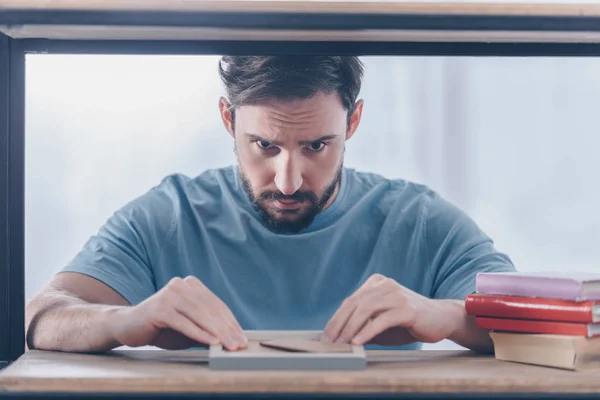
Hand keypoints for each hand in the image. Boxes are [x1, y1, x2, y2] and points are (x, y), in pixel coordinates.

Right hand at [110, 276, 246, 350]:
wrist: (127, 326)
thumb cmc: (161, 328)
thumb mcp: (189, 328)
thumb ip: (207, 330)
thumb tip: (230, 340)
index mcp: (191, 285)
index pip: (217, 305)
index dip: (231, 323)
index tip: (242, 338)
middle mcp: (182, 285)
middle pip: (211, 310)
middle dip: (228, 329)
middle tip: (239, 345)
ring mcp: (170, 294)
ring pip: (200, 315)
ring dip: (217, 333)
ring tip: (228, 345)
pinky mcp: (160, 308)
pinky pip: (185, 323)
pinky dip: (199, 333)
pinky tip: (211, 342)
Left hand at [321, 274, 457, 345]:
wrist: (441, 320)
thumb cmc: (408, 323)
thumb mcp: (381, 321)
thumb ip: (363, 324)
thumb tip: (340, 338)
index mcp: (376, 283)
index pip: (350, 301)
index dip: (336, 319)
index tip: (326, 337)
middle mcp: (385, 285)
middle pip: (354, 304)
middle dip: (339, 325)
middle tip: (329, 343)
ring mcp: (396, 295)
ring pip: (365, 310)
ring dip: (350, 329)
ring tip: (341, 344)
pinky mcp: (406, 309)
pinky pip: (381, 320)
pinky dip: (367, 331)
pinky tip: (358, 342)